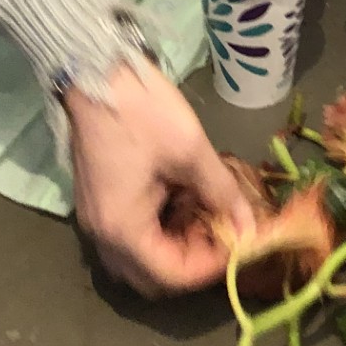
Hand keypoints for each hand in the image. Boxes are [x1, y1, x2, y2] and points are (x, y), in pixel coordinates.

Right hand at [65, 59, 252, 295]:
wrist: (94, 70)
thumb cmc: (141, 110)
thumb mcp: (190, 149)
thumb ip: (222, 192)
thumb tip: (250, 226)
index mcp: (123, 229)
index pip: (172, 275)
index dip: (211, 264)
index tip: (240, 241)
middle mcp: (103, 235)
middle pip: (153, 275)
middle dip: (193, 257)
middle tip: (223, 229)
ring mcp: (97, 218)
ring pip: (142, 255)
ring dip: (177, 241)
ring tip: (207, 210)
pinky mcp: (99, 200)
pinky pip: (132, 231)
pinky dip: (160, 225)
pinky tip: (183, 196)